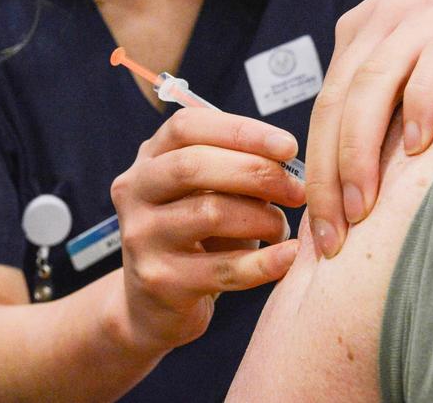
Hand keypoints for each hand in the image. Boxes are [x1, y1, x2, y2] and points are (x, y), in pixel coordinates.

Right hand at [109, 107, 305, 351]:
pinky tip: (289, 255)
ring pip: (210, 212)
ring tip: (282, 228)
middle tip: (297, 190)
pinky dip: (264, 262)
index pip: (187, 126)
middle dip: (256, 172)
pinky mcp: (159, 282)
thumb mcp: (206, 194)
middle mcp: (135, 192)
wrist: (153, 305)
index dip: (241, 131)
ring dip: (263, 218)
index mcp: (149, 159)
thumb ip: (235, 170)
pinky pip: (223, 268)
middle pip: (193, 165)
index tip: (288, 146)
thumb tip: (289, 163)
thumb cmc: (195, 237)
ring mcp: (142, 237)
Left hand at [306, 0, 432, 257]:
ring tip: (361, 207)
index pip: (322, 109)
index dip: (314, 170)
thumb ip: (377, 91)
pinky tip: (418, 146)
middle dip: (328, 174)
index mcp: (356, 36)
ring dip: (362, 151)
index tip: (316, 224)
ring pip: (375, 87)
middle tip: (330, 234)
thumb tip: (355, 167)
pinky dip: (422, 105)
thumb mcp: (401, 45)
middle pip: (338, 105)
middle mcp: (380, 26)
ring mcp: (422, 20)